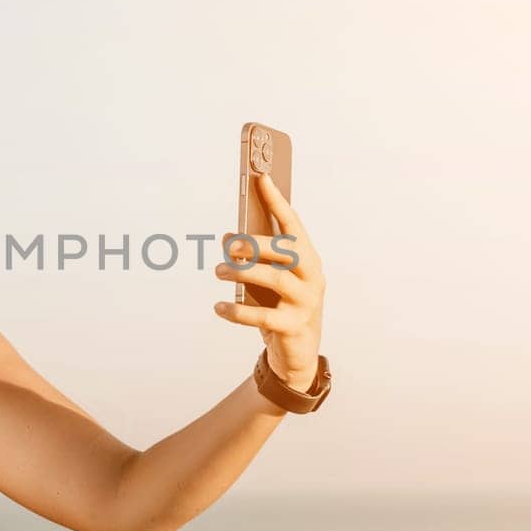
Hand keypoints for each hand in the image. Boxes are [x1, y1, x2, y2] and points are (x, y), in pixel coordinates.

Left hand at [212, 170, 326, 390]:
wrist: (298, 352)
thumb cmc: (282, 305)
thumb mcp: (271, 278)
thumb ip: (255, 257)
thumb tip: (227, 237)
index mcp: (307, 258)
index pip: (293, 224)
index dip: (277, 201)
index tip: (260, 178)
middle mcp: (312, 276)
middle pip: (286, 250)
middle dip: (254, 244)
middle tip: (228, 245)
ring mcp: (305, 302)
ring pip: (275, 280)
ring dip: (243, 273)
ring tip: (219, 271)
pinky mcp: (293, 326)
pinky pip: (264, 316)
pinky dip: (237, 311)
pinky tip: (219, 307)